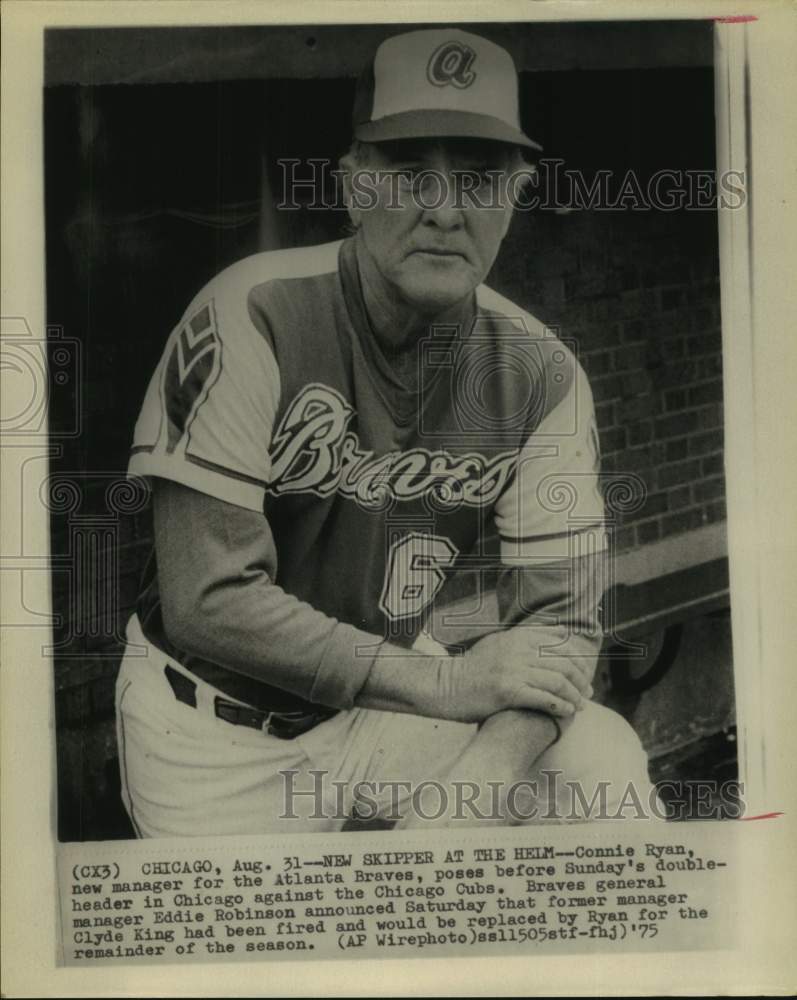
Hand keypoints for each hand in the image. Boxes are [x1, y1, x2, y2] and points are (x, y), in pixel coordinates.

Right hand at [435, 627, 593, 722]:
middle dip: (581, 679)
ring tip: (580, 706)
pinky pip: (544, 698)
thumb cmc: (474, 669)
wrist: (445, 687)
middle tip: (587, 693)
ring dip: (574, 696)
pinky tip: (566, 713)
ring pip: (557, 681)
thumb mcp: (498, 643)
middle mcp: (517, 649)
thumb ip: (526, 637)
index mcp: (517, 636)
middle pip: (563, 662)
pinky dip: (560, 706)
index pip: (561, 642)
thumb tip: (560, 632)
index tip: (584, 673)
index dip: (578, 658)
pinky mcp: (507, 691)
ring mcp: (512, 669)